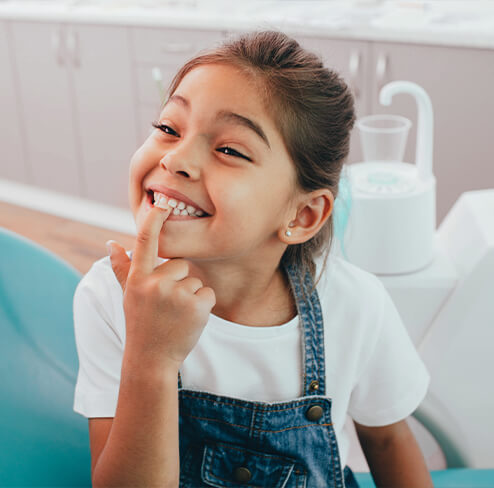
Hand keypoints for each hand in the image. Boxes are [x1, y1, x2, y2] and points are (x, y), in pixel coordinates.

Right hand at [106, 202, 215, 368]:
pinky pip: (208, 293)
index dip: (154, 220)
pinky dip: (203, 305)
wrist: (151, 359)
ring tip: (176, 315)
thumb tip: (111, 243)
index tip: (162, 202)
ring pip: (195, 280)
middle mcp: (155, 284)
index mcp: (138, 279)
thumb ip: (122, 268)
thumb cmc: (141, 324)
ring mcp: (176, 295)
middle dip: (179, 281)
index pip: (145, 242)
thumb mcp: (128, 295)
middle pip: (180, 264)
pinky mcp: (196, 306)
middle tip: (167, 305)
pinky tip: (189, 320)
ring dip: (190, 296)